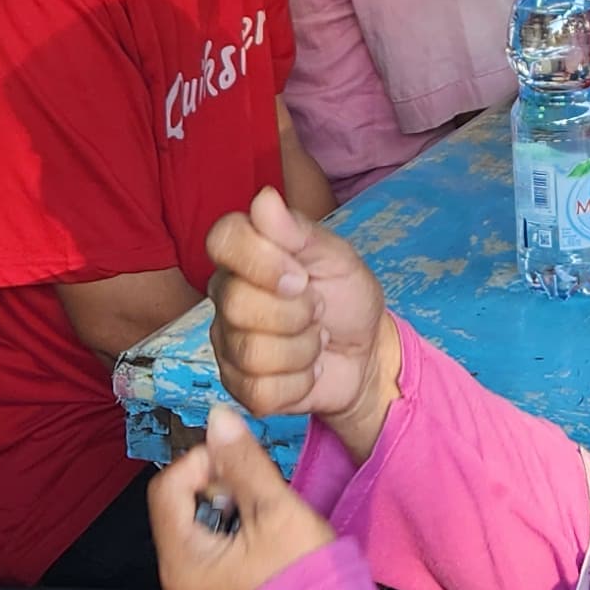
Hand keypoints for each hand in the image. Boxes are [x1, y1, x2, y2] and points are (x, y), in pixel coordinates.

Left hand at [150, 404, 333, 589]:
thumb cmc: (306, 586)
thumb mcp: (278, 513)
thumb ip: (245, 463)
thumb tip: (218, 419)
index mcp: (181, 564)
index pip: (166, 489)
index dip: (201, 464)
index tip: (240, 464)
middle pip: (180, 515)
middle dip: (219, 493)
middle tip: (260, 497)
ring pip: (198, 540)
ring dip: (229, 520)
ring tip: (269, 526)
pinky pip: (211, 567)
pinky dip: (233, 549)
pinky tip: (267, 553)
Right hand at [206, 185, 396, 454]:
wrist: (367, 353)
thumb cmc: (347, 296)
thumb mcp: (336, 257)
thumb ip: (299, 230)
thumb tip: (264, 198)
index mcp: (245, 255)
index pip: (222, 239)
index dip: (262, 260)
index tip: (301, 276)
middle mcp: (226, 296)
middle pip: (236, 304)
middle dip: (295, 313)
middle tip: (318, 310)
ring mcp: (228, 344)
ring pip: (252, 352)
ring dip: (303, 349)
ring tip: (315, 340)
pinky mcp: (241, 387)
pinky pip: (261, 390)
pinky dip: (299, 382)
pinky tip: (307, 369)